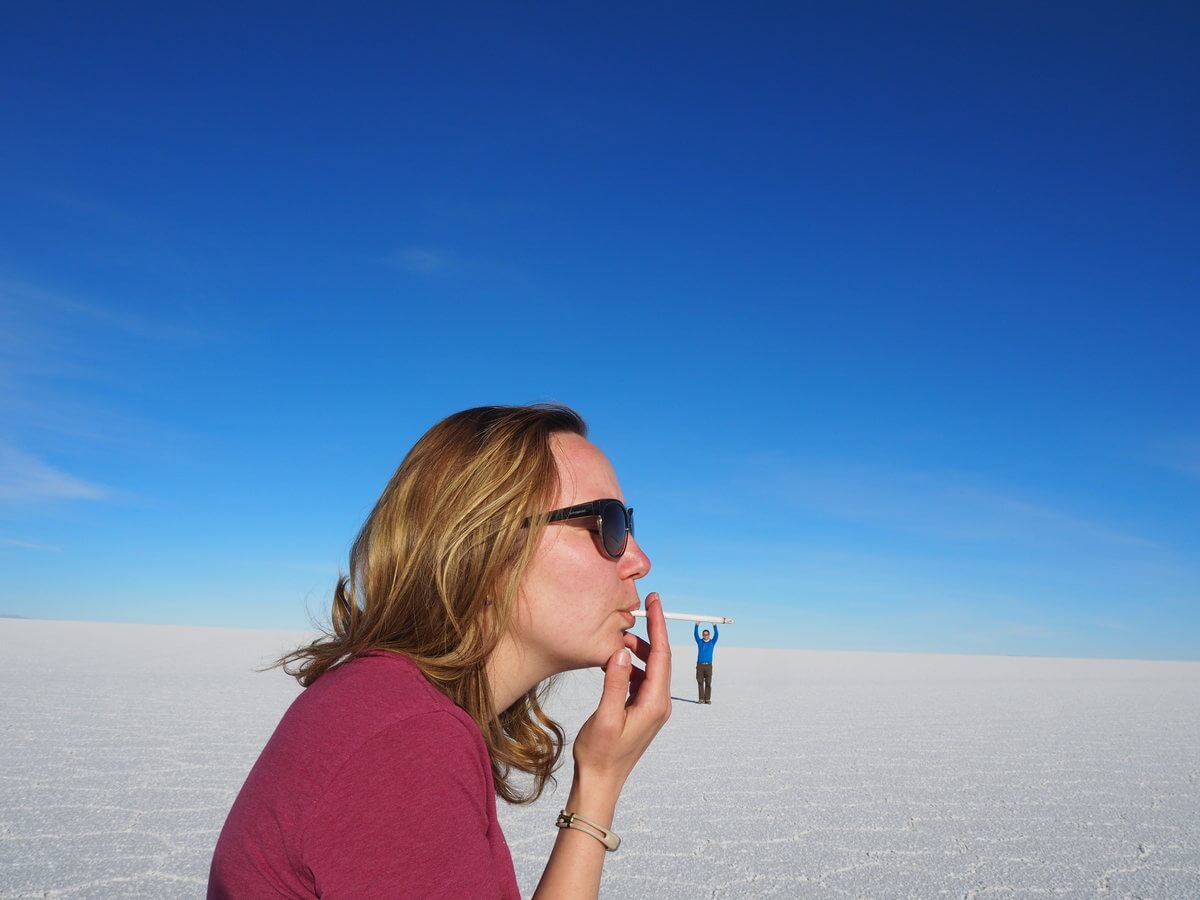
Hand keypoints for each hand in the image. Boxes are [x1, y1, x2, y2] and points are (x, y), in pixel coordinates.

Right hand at [571, 591, 671, 793]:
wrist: (600, 783)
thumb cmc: (600, 754)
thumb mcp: (606, 717)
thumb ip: (615, 683)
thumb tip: (623, 652)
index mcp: (655, 703)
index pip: (662, 654)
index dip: (659, 625)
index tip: (655, 601)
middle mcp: (659, 704)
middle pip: (660, 658)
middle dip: (651, 631)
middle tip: (638, 607)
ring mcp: (651, 708)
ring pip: (650, 668)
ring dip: (638, 649)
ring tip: (619, 633)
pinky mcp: (641, 711)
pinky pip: (642, 679)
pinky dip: (632, 664)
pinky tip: (615, 659)